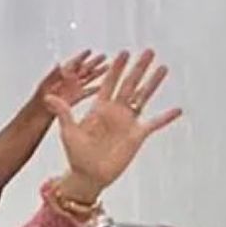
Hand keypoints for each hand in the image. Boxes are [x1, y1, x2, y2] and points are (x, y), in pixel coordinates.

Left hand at [34, 49, 108, 109]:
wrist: (39, 114)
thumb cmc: (39, 99)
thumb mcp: (45, 85)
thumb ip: (53, 74)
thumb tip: (59, 64)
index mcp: (62, 76)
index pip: (74, 63)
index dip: (81, 57)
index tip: (89, 51)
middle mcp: (69, 81)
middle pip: (83, 69)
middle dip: (93, 62)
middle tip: (103, 55)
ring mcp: (73, 89)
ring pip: (88, 79)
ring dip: (97, 73)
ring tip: (107, 66)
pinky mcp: (76, 99)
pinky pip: (87, 92)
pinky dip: (95, 89)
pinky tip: (101, 86)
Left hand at [45, 49, 181, 197]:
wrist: (88, 175)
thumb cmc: (76, 154)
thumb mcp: (68, 131)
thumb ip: (63, 112)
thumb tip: (47, 96)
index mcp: (99, 108)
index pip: (110, 82)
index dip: (116, 68)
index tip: (123, 53)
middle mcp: (115, 112)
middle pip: (130, 85)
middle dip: (138, 68)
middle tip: (148, 51)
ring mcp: (127, 123)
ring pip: (143, 98)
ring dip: (153, 83)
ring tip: (163, 68)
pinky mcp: (137, 136)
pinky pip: (154, 124)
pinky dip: (166, 117)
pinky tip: (177, 109)